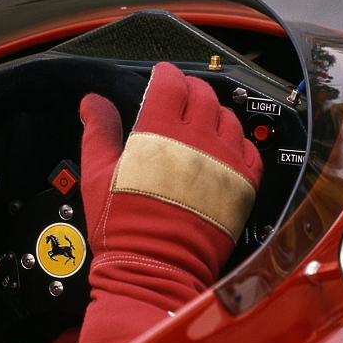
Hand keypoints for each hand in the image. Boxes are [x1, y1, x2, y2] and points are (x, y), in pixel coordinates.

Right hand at [76, 62, 261, 342]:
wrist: (156, 268)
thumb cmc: (126, 229)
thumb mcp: (98, 174)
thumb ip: (98, 131)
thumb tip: (92, 104)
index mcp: (159, 132)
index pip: (170, 82)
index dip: (164, 74)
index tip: (160, 77)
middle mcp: (197, 141)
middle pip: (202, 94)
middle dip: (189, 90)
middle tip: (178, 100)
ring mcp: (224, 161)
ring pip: (228, 117)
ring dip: (214, 114)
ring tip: (200, 126)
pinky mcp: (243, 184)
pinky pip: (250, 148)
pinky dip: (237, 142)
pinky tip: (222, 151)